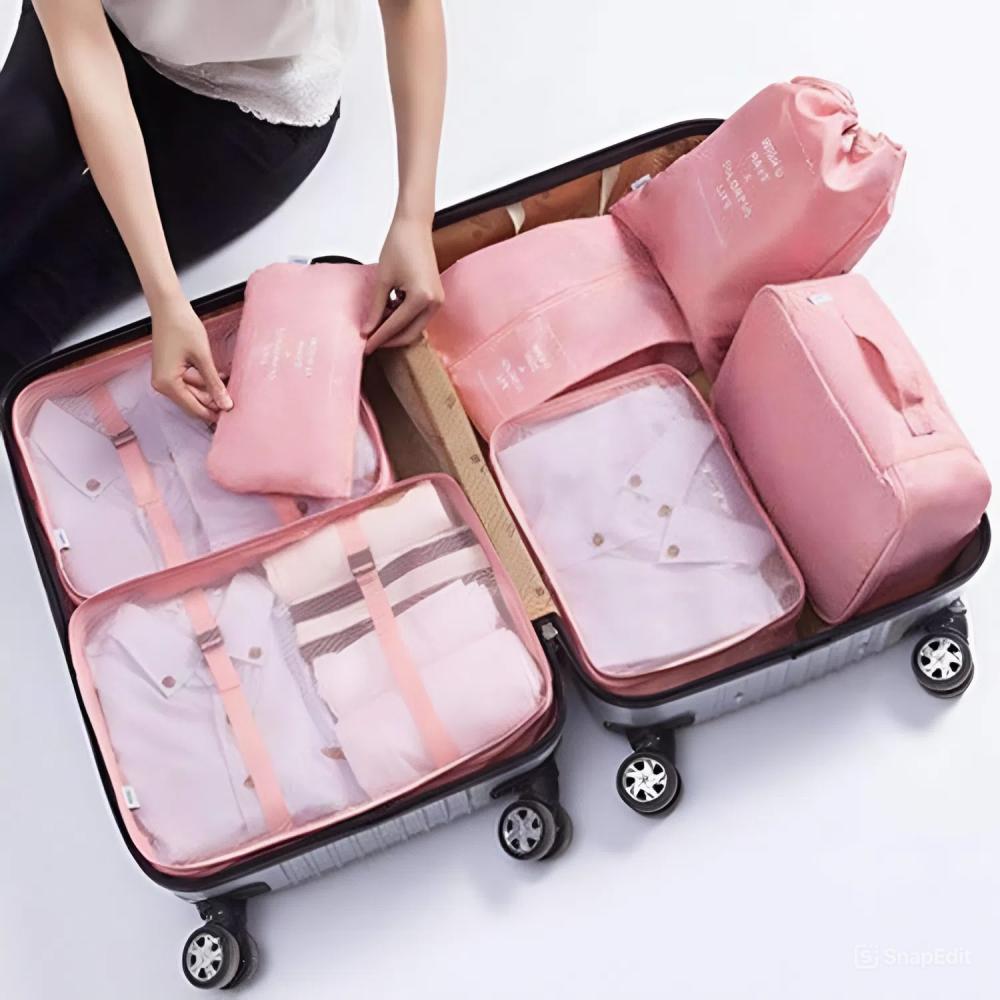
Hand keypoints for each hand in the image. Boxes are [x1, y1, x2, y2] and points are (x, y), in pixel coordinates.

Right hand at [150, 295, 232, 421]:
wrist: (169, 306)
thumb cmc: (181, 326)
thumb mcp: (203, 357)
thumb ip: (214, 383)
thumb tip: (225, 403)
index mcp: (167, 384)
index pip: (194, 408)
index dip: (213, 413)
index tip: (230, 417)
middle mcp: (162, 384)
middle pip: (192, 402)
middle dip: (213, 402)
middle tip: (234, 401)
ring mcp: (165, 377)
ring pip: (192, 393)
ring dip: (210, 391)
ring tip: (229, 386)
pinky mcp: (170, 370)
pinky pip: (189, 382)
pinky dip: (204, 381)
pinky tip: (220, 377)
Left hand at [362, 213, 443, 352]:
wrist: (414, 227)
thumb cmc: (399, 246)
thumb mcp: (383, 280)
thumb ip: (375, 309)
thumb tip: (367, 330)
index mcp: (421, 298)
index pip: (396, 326)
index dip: (378, 338)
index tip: (365, 347)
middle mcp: (434, 303)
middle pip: (410, 334)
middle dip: (390, 339)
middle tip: (370, 342)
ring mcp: (437, 301)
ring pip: (415, 327)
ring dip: (397, 329)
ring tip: (376, 325)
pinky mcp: (435, 297)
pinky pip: (419, 317)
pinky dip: (404, 319)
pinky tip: (388, 313)